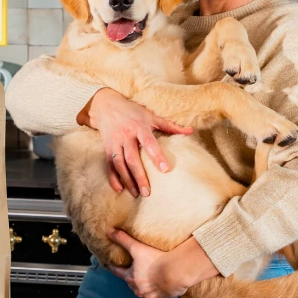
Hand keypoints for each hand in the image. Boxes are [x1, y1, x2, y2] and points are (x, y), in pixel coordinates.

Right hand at [77, 88, 192, 196]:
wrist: (105, 105)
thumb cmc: (132, 111)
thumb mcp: (150, 115)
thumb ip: (170, 125)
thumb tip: (191, 131)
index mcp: (139, 127)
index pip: (148, 143)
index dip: (156, 155)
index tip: (165, 169)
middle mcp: (125, 136)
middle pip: (132, 158)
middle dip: (139, 176)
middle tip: (147, 192)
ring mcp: (115, 143)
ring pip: (119, 164)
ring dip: (127, 180)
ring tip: (136, 193)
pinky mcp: (107, 148)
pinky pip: (109, 165)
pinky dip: (113, 178)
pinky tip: (120, 189)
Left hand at [106, 232, 219, 297]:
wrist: (176, 272)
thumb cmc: (156, 260)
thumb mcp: (137, 248)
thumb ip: (123, 239)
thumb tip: (109, 231)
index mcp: (131, 278)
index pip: (118, 272)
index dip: (115, 268)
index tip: (112, 266)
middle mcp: (139, 290)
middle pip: (131, 284)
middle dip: (132, 278)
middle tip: (134, 271)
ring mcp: (151, 296)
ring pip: (144, 291)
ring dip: (145, 286)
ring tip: (149, 279)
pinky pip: (158, 295)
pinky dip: (158, 291)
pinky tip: (162, 286)